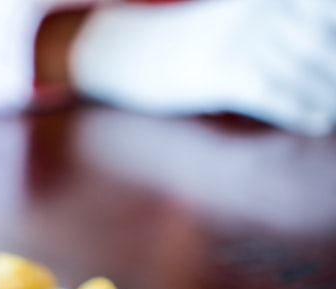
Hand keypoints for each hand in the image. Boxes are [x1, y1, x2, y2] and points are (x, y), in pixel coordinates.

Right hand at [70, 0, 335, 134]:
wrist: (126, 53)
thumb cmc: (180, 42)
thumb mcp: (232, 19)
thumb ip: (272, 26)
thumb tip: (315, 53)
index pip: (322, 12)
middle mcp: (256, 15)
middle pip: (320, 42)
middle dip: (335, 68)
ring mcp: (238, 44)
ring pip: (301, 73)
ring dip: (327, 95)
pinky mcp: (221, 75)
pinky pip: (273, 96)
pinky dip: (299, 111)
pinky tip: (317, 122)